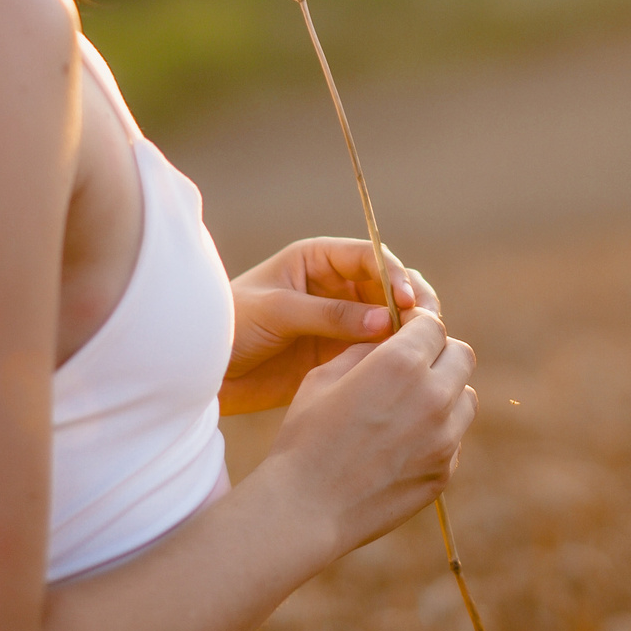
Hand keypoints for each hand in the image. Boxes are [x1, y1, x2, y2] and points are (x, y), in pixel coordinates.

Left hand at [221, 237, 438, 415]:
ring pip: (390, 322)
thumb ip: (330, 315)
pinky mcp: (340, 356)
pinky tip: (403, 372)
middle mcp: (337, 287)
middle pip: (390, 288)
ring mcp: (342, 322)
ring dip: (408, 332)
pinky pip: (376, 353)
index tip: (408, 300)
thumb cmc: (230, 325)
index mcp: (320, 260)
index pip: (371, 258)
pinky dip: (393, 359)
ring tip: (420, 350)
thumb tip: (385, 323)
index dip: (395, 275)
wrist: (202, 369)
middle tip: (428, 326)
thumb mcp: (278, 312)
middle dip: (412, 303)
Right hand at [267, 309, 476, 553]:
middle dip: (440, 353)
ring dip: (446, 393)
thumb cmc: (305, 437)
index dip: (417, 325)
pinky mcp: (444, 472)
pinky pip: (455, 439)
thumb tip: (389, 341)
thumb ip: (365, 350)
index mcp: (400, 363)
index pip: (433, 325)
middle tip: (414, 365)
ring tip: (410, 405)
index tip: (406, 331)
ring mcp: (444, 438)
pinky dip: (439, 433)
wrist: (305, 508)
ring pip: (466, 398)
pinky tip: (404, 443)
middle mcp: (433, 396)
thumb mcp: (324, 376)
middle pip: (462, 356)